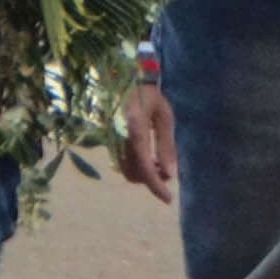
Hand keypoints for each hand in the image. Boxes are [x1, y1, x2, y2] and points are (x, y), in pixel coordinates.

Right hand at [122, 78, 177, 199]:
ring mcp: (111, 142)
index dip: (157, 186)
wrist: (122, 79)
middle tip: (168, 168)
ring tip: (160, 160)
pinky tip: (149, 155)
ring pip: (127, 171)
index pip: (146, 168)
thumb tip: (171, 173)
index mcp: (135, 132)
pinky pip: (122, 162)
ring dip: (144, 173)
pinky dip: (137, 165)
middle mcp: (119, 141)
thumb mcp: (163, 115)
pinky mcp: (108, 142)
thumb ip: (166, 144)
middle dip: (152, 178)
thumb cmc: (148, 95)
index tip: (169, 199)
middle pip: (135, 174)